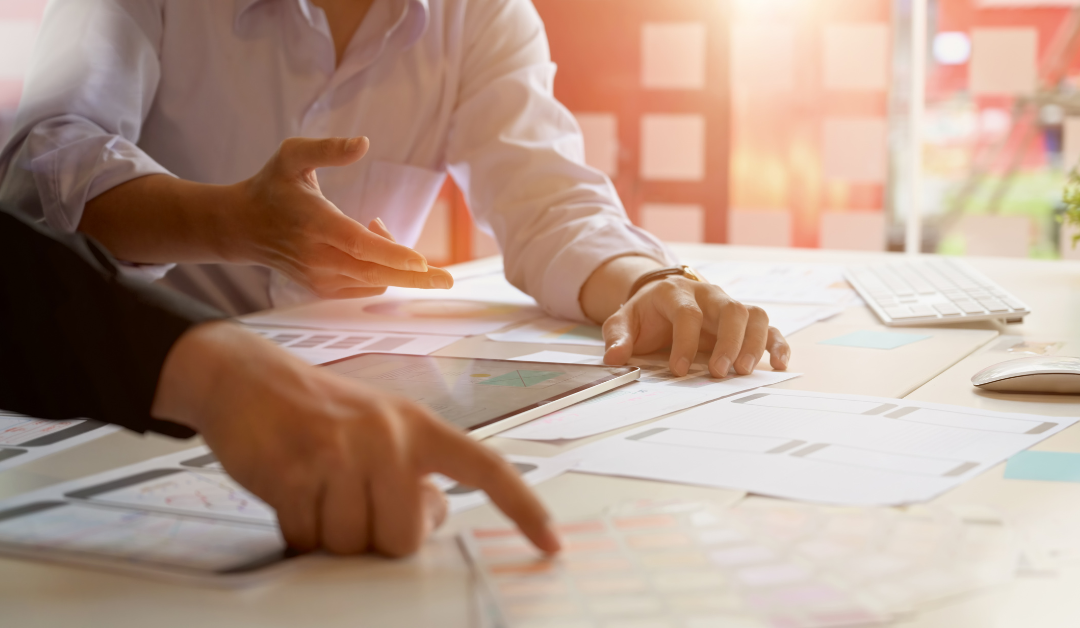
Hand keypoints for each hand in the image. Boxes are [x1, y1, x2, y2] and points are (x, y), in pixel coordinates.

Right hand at [152, 322, 559, 556]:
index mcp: (418, 426)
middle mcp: (389, 436)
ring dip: (330, 535)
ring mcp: (343, 452)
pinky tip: (291, 494)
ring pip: (352, 545)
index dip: (522, 508)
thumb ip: (414, 472)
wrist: (247, 377)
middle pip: (404, 538)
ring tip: (317, 490)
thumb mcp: (381, 428)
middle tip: (349, 502)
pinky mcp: (298, 472)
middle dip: (374, 538)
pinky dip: (298, 531)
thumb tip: (433, 518)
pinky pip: (308, 539)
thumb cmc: (319, 412)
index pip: (485, 469)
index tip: (551, 544)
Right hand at [232, 137, 453, 298]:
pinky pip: (366, 286)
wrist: (242, 226)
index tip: (421, 261)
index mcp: (314, 223)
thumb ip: (327, 149)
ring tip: (379, 224)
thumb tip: (364, 143)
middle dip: (414, 276)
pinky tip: (371, 241)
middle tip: (448, 279)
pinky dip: (381, 269)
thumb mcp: (292, 155)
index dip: (391, 253)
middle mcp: (317, 257)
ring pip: (374, 280)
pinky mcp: (323, 290)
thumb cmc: (272, 186)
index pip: (358, 245)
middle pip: (374, 272)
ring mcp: (320, 278)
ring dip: (394, 260)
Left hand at [581, 256, 790, 377]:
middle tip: (719, 372)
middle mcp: (708, 295)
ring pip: (754, 315)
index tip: (677, 370)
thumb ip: (618, 337)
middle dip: (728, 343)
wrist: (660, 299)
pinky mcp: (743, 321)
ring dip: (753, 344)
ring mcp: (728, 306)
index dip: (684, 342)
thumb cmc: (645, 314)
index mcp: (676, 293)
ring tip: (744, 372)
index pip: (687, 313)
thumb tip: (614, 357)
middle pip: (730, 309)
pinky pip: (768, 327)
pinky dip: (777, 344)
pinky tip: (778, 364)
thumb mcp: (624, 322)